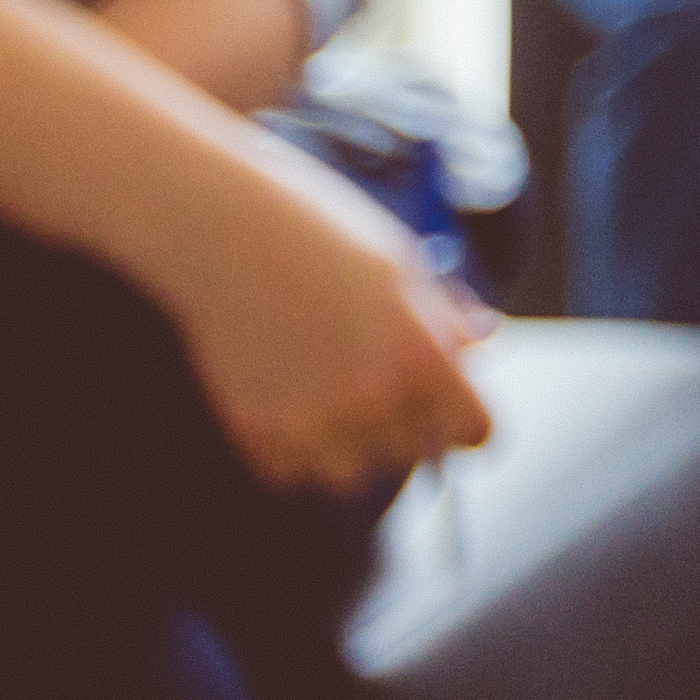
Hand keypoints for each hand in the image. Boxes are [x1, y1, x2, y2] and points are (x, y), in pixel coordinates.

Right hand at [141, 134, 497, 497]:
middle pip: (416, 455)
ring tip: (325, 389)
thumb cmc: (319, 232)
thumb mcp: (402, 265)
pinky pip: (290, 471)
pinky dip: (289, 448)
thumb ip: (444, 319)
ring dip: (347, 446)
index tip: (448, 404)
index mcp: (422, 357)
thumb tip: (480, 344)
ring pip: (352, 474)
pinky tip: (281, 393)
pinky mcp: (255, 431)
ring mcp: (310, 422)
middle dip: (406, 425)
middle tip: (371, 376)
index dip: (466, 419)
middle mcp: (372, 400)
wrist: (219, 225)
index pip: (478, 433)